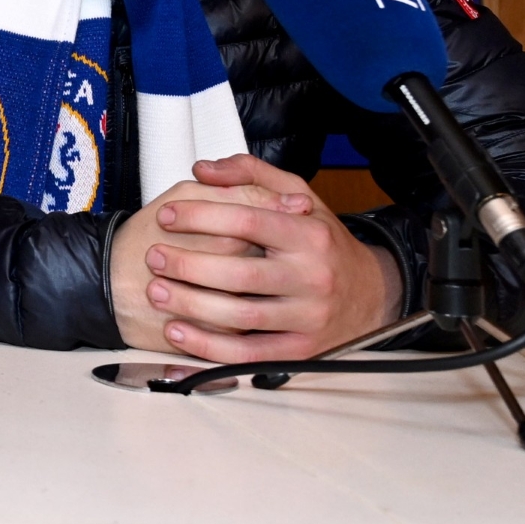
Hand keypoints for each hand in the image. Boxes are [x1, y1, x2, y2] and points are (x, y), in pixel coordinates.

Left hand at [117, 155, 401, 361]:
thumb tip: (203, 169)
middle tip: (153, 257)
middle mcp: (312, 277)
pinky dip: (209, 347)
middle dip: (188, 266)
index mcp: (309, 235)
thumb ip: (251, 174)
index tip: (166, 216)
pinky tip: (178, 332)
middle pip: (240, 274)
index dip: (201, 216)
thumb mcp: (300, 197)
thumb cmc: (323, 243)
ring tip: (157, 292)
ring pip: (240, 317)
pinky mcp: (300, 351)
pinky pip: (248, 354)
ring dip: (191, 307)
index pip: (248, 221)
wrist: (372, 295)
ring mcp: (307, 318)